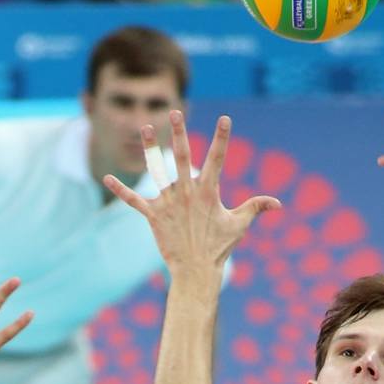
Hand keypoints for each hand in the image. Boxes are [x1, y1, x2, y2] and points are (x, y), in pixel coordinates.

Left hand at [104, 111, 279, 275]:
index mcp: (208, 192)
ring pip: (157, 171)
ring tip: (146, 128)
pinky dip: (120, 190)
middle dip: (179, 133)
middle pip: (183, 156)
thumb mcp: (240, 225)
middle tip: (175, 112)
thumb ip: (256, 207)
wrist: (196, 272)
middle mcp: (187, 193)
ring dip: (151, 149)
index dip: (222, 138)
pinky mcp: (153, 216)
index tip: (225, 118)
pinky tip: (106, 177)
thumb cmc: (219, 248)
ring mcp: (168, 203)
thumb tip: (278, 203)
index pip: (217, 159)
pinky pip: (134, 201)